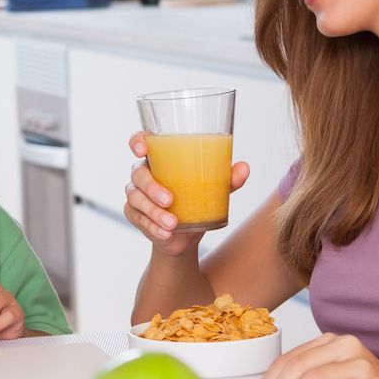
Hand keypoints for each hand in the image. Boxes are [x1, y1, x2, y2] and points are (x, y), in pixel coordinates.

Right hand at [123, 132, 249, 256]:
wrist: (186, 236)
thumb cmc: (196, 203)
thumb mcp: (214, 191)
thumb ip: (227, 180)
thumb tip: (244, 168)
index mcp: (160, 161)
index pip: (141, 143)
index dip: (137, 142)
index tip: (142, 149)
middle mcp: (144, 175)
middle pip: (139, 175)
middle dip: (152, 188)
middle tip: (170, 200)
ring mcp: (136, 196)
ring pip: (137, 199)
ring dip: (154, 212)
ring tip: (172, 223)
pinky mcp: (134, 215)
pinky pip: (139, 219)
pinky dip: (152, 227)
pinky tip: (165, 233)